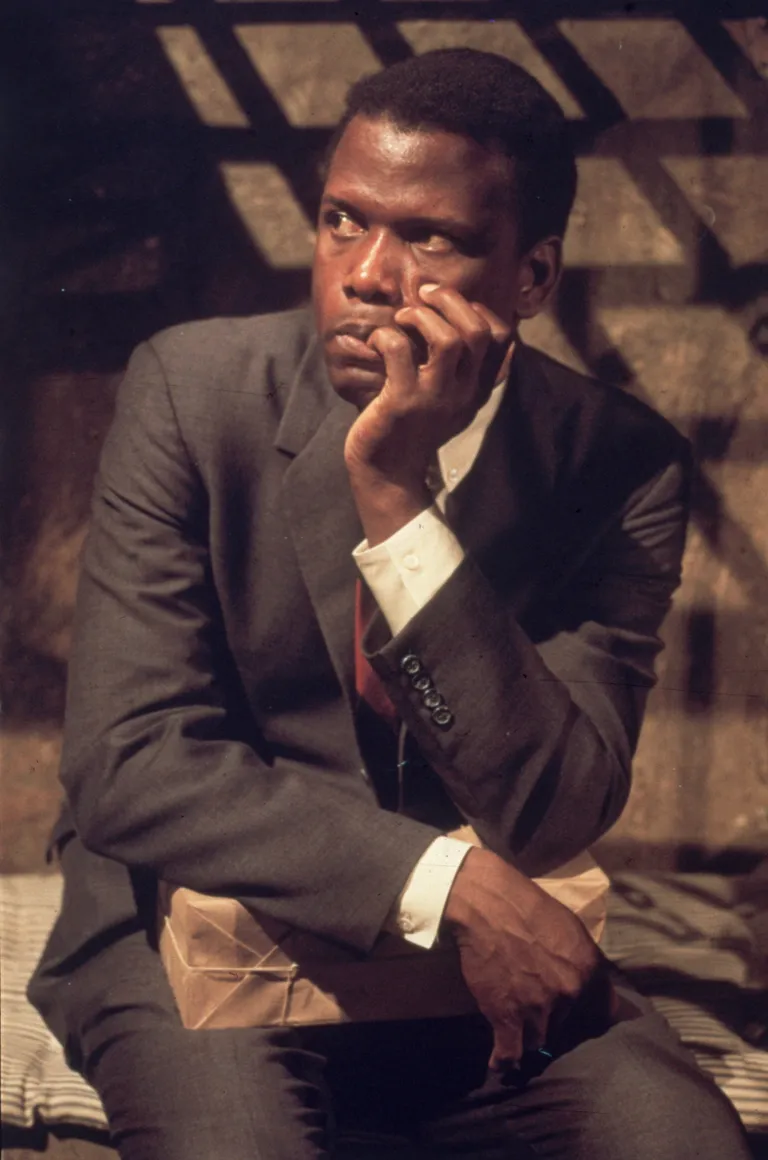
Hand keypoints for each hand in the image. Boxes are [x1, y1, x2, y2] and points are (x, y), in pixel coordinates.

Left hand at [345, 285, 511, 545]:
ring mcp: (434, 398)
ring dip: (420, 316)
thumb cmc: (409, 427)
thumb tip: (444, 317)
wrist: (387, 473)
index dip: (480, 309)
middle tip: (423, 295)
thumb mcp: (443, 398)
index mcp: (475, 387)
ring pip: (447, 340)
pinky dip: (385, 336)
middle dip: (449, 300)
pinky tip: (376, 343)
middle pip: (477, 331)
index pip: (503, 337)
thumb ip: (454, 367)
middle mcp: (462, 392)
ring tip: (402, 319)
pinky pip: (398, 351)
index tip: (448, 306)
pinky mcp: (402, 402)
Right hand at [443, 847, 614, 1070]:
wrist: (487, 905)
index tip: (582, 1019)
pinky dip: (504, 1060)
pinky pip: (510, 1053)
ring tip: (519, 1033)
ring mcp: (538, 1009)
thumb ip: (583, 958)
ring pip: (540, 1040)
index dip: (592, 1016)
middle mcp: (569, 993)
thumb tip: (589, 979)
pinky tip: (500, 1064)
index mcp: (589, 968)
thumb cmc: (527, 906)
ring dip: (529, 1035)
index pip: (605, 1011)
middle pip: (567, 1025)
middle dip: (554, 1019)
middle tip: (537, 1010)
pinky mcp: (507, 1018)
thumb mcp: (569, 926)